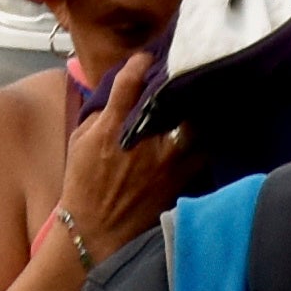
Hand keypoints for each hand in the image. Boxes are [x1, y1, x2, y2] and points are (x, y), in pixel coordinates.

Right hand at [55, 53, 186, 273]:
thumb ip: (101, 113)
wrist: (95, 232)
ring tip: (208, 92)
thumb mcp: (79, 142)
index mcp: (112, 127)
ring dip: (200, 105)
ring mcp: (166, 159)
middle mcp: (143, 140)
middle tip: (185, 68)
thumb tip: (121, 93)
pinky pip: (204, 148)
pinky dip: (207, 135)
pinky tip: (210, 125)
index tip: (147, 58)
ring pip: (194, 120)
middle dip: (178, 79)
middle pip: (171, 96)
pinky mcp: (182, 177)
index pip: (129, 81)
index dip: (140, 63)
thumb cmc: (83, 186)